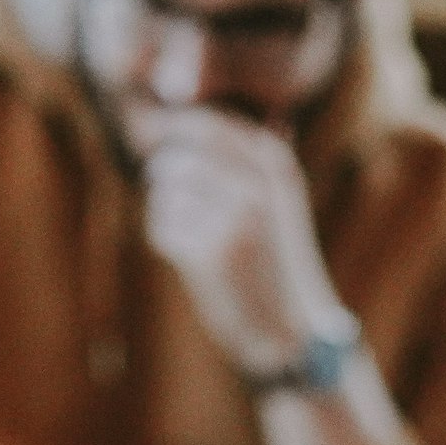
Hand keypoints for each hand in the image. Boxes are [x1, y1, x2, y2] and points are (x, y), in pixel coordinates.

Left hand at [136, 106, 347, 383]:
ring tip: (194, 236)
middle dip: (165, 175)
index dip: (173, 129)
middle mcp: (257, 184)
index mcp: (276, 165)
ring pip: (165, 192)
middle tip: (172, 196)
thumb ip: (246, 156)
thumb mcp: (277, 199)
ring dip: (168, 212)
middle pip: (178, 156)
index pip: (207, 123)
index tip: (157, 139)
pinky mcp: (210, 252)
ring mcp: (235, 217)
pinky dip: (167, 242)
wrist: (288, 330)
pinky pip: (161, 227)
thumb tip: (190, 114)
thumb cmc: (273, 261)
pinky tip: (193, 260)